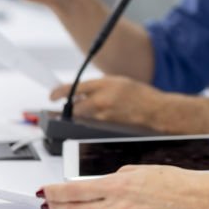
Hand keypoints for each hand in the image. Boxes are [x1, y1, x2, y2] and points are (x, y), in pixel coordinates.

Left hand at [41, 165, 208, 208]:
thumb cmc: (169, 181)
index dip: (54, 192)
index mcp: (117, 186)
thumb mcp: (135, 170)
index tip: (44, 190)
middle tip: (47, 202)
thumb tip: (92, 186)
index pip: (74, 191)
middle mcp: (117, 207)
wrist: (190, 200)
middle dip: (55, 206)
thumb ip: (110, 179)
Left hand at [50, 76, 166, 127]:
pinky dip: (94, 120)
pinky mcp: (106, 127)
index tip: (52, 95)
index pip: (74, 88)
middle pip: (75, 106)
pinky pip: (93, 124)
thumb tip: (82, 91)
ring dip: (85, 113)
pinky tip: (105, 116)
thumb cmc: (140, 95)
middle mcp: (102, 100)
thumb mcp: (118, 82)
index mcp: (105, 84)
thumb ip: (99, 86)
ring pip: (83, 116)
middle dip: (72, 106)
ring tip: (98, 109)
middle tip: (73, 104)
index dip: (59, 92)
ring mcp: (103, 116)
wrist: (156, 111)